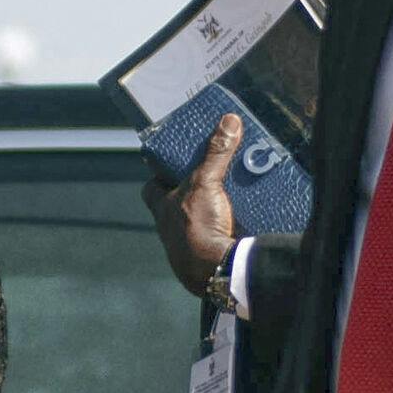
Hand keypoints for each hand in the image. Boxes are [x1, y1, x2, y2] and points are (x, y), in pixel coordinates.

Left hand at [141, 114, 241, 297]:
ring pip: (196, 221)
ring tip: (233, 194)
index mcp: (162, 208)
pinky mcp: (207, 254)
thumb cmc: (197, 227)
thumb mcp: (205, 183)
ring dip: (211, 209)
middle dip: (191, 191)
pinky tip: (241, 220)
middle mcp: (169, 226)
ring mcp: (186, 243)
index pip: (151, 187)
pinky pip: (214, 236)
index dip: (159, 175)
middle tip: (212, 176)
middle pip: (176, 203)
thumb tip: (228, 121)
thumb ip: (216, 153)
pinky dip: (225, 227)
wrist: (215, 271)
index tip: (173, 163)